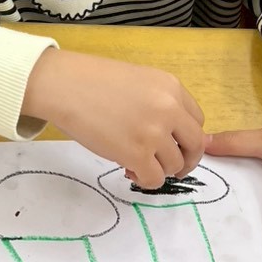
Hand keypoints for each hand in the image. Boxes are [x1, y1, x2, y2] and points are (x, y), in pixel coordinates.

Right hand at [22, 49, 204, 187]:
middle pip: (195, 144)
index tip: (174, 145)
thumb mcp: (138, 81)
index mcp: (171, 87)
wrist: (64, 85)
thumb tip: (166, 134)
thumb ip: (158, 102)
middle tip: (170, 167)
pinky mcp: (136, 154)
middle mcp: (169, 109)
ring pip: (175, 165)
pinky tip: (130, 172)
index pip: (196, 120)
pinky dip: (145, 180)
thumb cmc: (90, 81)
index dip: (186, 137)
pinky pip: (154, 179)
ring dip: (159, 170)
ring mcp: (154, 132)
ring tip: (137, 165)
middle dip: (186, 160)